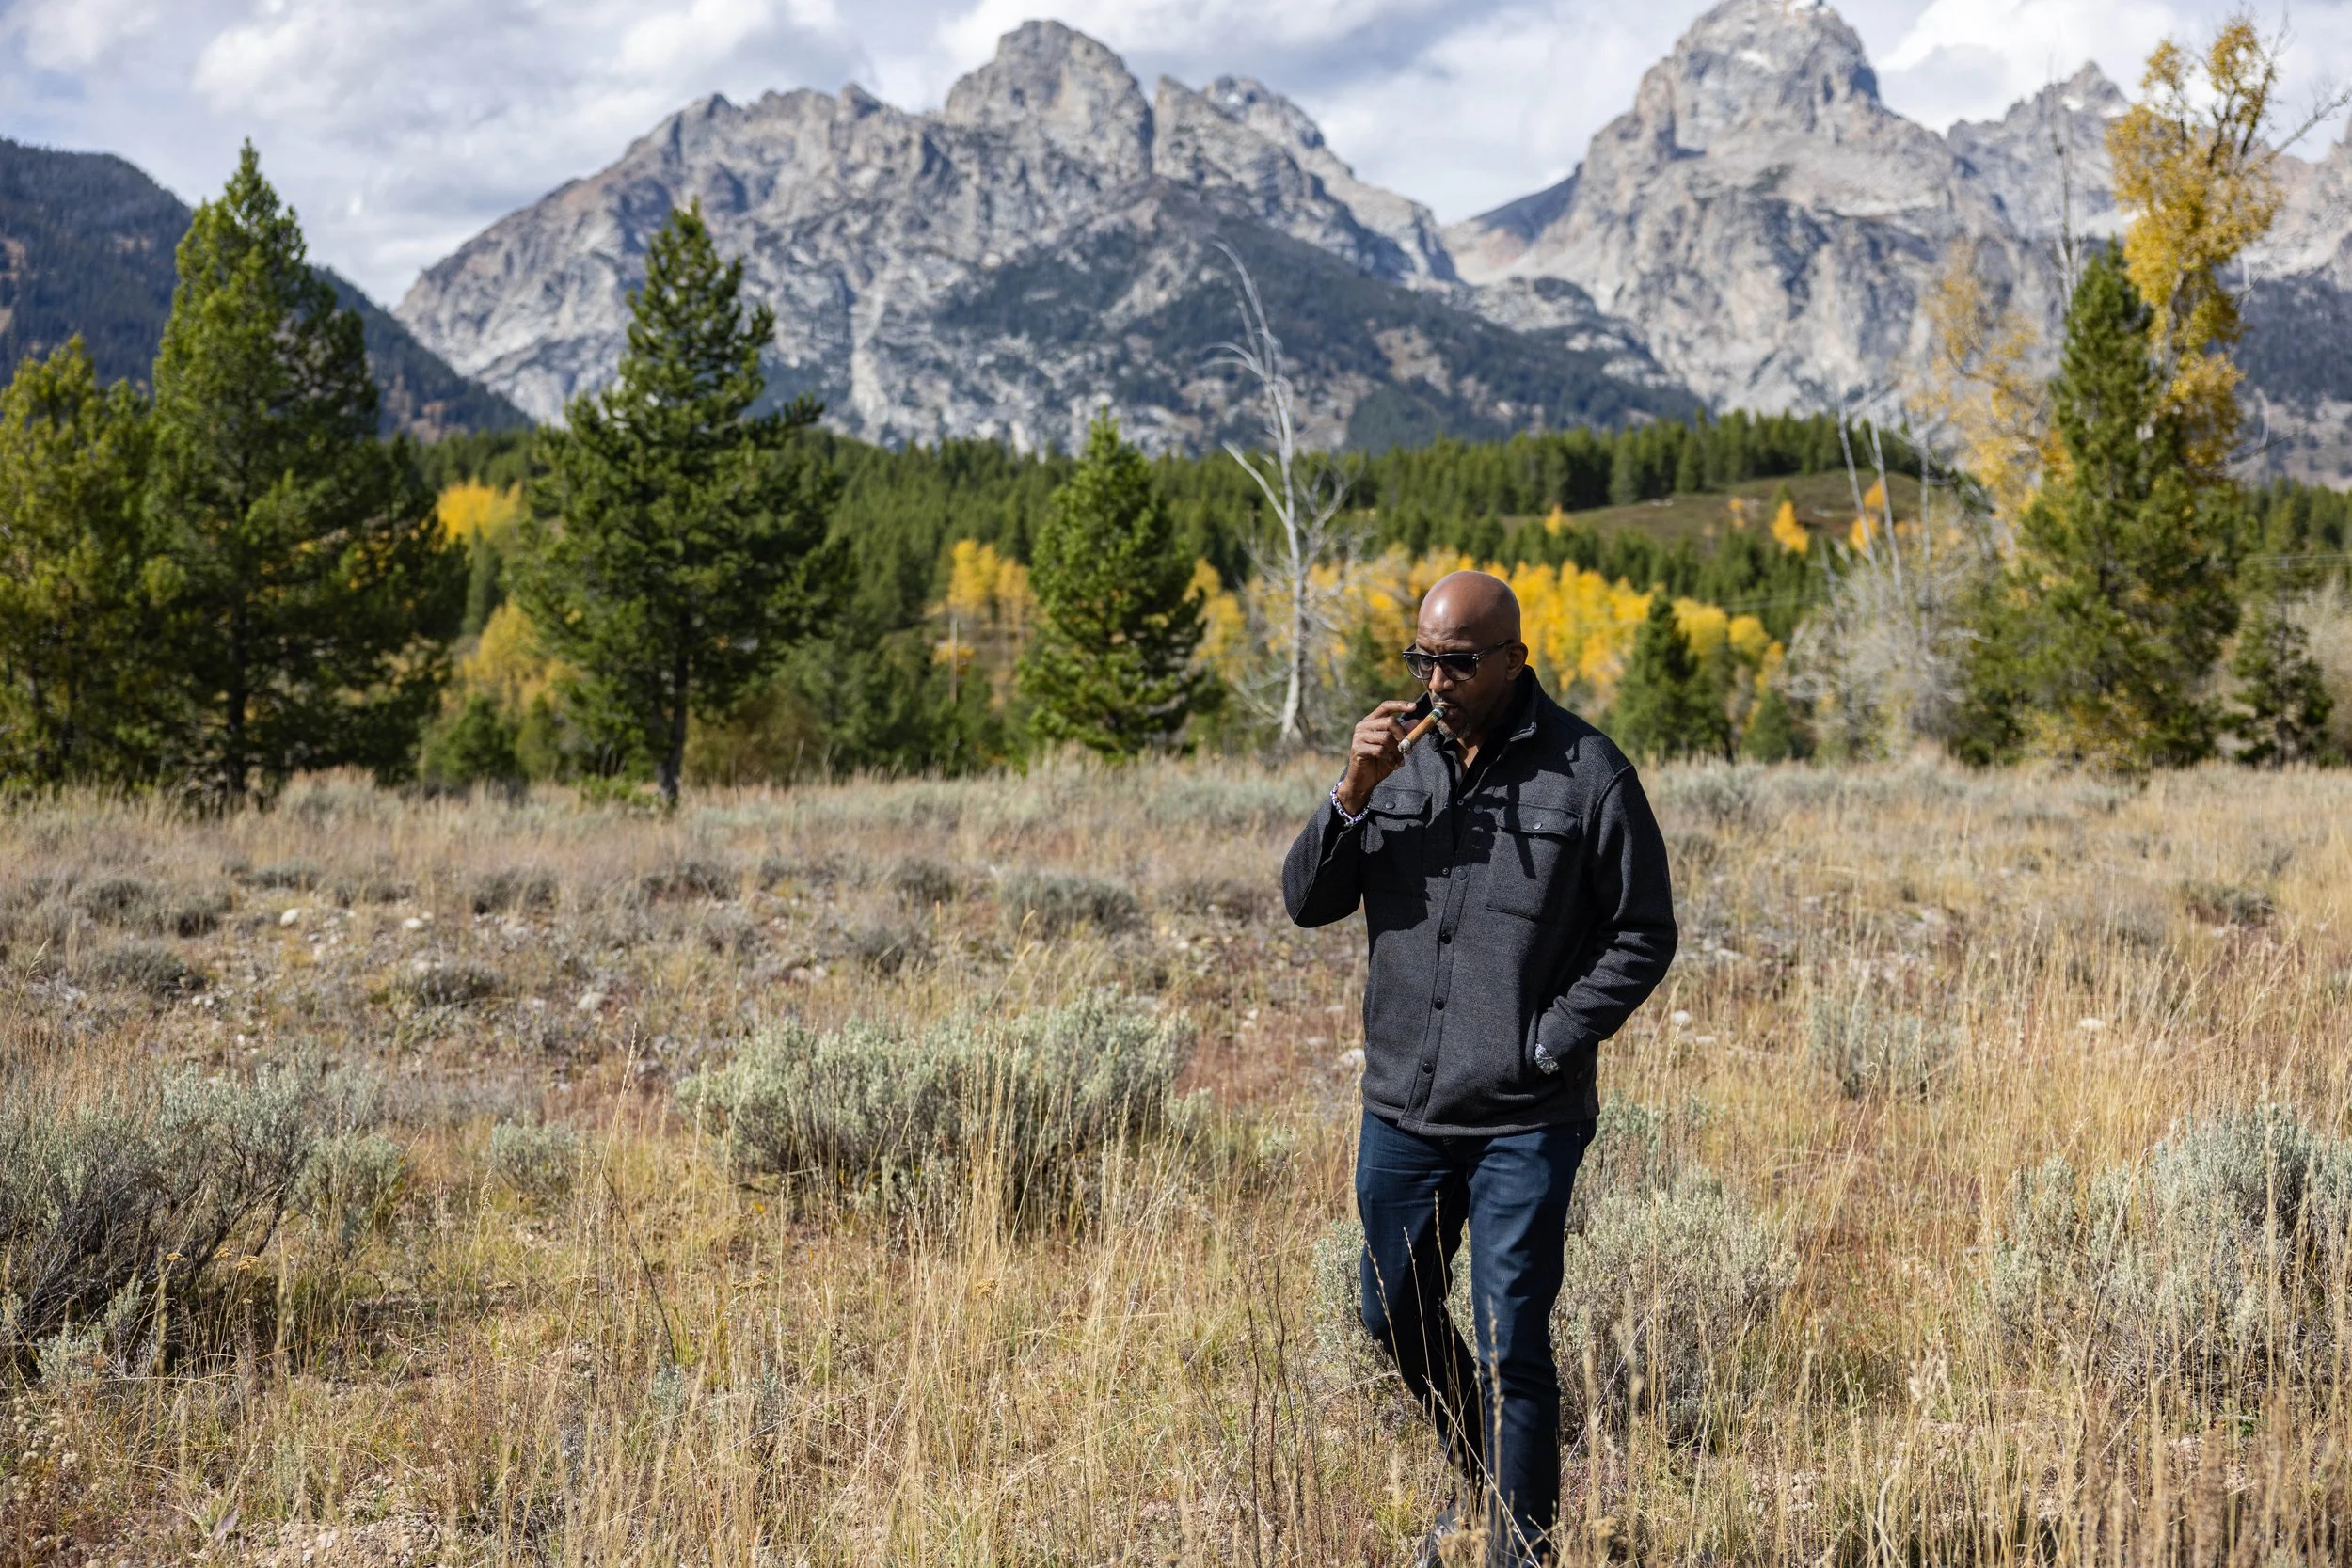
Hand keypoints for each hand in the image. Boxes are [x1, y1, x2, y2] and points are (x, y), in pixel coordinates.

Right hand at [1335, 700, 1418, 816]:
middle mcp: (1363, 726)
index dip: (1400, 705)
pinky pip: (1380, 750)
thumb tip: (1417, 721)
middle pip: (1389, 721)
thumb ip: (1404, 735)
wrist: (1364, 782)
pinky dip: (1390, 759)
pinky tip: (1392, 766)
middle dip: (1403, 735)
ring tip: (1399, 761)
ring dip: (1397, 751)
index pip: (1385, 706)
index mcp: (1371, 721)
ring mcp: (1359, 737)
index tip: (1415, 707)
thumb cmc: (1379, 763)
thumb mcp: (1395, 748)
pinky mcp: (1357, 749)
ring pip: (1386, 737)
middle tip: (1409, 749)